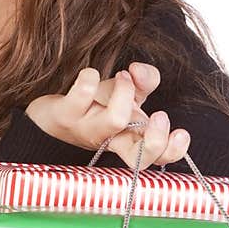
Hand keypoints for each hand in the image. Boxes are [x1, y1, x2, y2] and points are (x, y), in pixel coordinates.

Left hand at [25, 63, 190, 170]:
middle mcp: (110, 140)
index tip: (181, 132)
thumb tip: (140, 70)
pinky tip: (90, 75)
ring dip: (125, 93)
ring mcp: (86, 129)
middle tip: (158, 115)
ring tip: (123, 76)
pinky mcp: (64, 115)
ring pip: (115, 121)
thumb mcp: (126, 93)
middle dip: (156, 138)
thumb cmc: (93, 106)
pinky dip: (89, 80)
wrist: (48, 115)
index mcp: (129, 138)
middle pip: (139, 156)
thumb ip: (145, 80)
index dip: (172, 150)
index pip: (156, 157)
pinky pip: (80, 97)